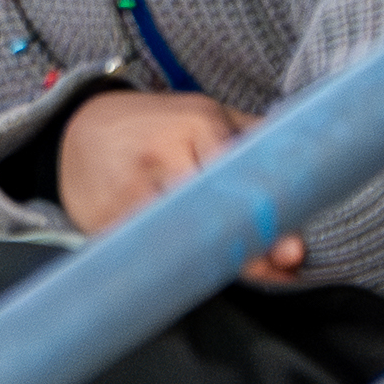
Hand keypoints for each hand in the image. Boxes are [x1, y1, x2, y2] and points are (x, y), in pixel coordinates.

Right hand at [57, 93, 303, 278]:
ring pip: (187, 241)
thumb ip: (251, 135)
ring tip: (237, 268)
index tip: (293, 251)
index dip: (270, 216)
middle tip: (281, 268)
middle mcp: (162, 155)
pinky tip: (191, 270)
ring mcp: (130, 192)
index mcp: (194, 122)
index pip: (243, 176)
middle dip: (252, 248)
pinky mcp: (107, 224)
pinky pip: (152, 255)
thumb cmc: (151, 127)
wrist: (72, 133)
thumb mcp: (201, 113)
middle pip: (218, 215)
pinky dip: (177, 267)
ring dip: (217, 262)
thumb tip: (311, 165)